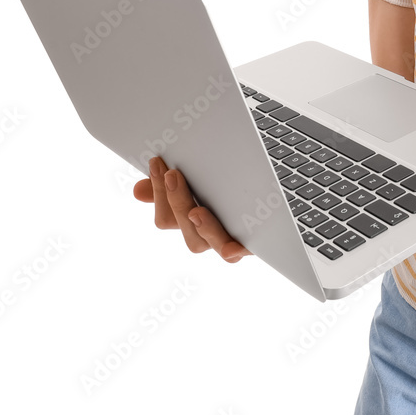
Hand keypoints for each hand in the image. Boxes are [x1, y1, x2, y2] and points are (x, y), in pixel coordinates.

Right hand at [133, 156, 251, 262]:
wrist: (275, 191)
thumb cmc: (231, 184)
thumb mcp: (201, 179)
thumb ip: (171, 186)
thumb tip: (139, 191)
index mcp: (192, 220)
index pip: (166, 218)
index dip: (159, 193)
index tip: (158, 163)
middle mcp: (209, 233)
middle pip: (185, 229)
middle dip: (177, 201)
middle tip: (173, 174)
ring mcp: (230, 238)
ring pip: (209, 242)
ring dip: (202, 227)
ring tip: (196, 211)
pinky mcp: (254, 241)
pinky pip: (243, 251)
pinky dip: (236, 251)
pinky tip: (234, 247)